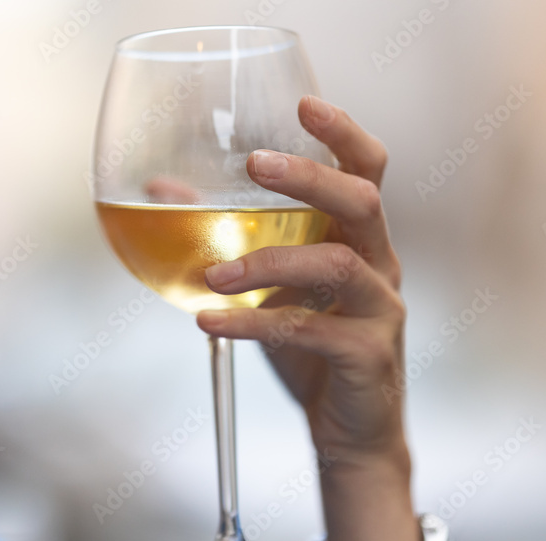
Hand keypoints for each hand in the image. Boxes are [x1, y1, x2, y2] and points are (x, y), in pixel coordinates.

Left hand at [196, 96, 405, 466]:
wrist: (350, 432)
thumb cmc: (311, 351)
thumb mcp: (269, 291)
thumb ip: (232, 241)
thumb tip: (164, 189)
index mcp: (359, 241)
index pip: (367, 170)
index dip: (343, 133)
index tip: (303, 104)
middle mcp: (380, 266)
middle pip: (363, 201)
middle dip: (310, 176)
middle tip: (257, 164)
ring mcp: (381, 311)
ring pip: (338, 266)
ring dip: (268, 261)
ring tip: (213, 275)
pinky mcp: (368, 356)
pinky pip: (312, 331)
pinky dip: (255, 323)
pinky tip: (209, 323)